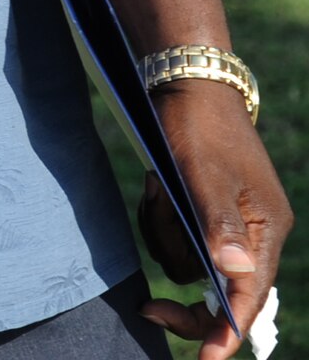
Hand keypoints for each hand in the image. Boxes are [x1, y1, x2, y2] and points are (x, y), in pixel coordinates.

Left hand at [138, 81, 291, 359]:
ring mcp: (227, 222)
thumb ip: (217, 223)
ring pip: (189, 260)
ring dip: (163, 234)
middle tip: (147, 307)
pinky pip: (177, 234)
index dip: (227, 332)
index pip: (249, 298)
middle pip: (219, 290)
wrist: (184, 79)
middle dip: (183, 294)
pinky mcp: (202, 208)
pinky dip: (160, 217)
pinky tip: (154, 185)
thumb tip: (237, 275)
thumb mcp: (202, 172)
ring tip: (155, 190)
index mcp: (264, 231)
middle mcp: (252, 233)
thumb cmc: (196, 124)